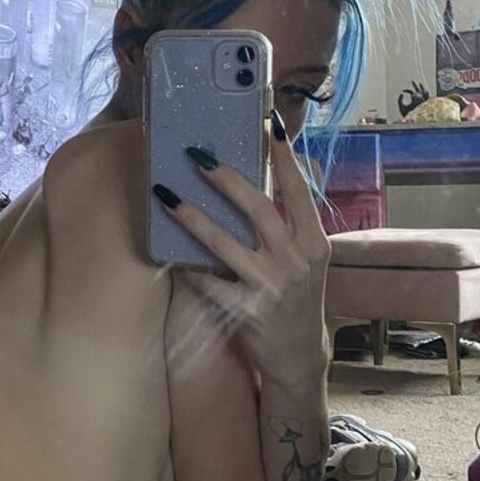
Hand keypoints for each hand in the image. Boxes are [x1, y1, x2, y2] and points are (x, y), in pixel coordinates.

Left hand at [153, 111, 330, 389]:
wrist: (299, 356)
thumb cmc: (296, 297)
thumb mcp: (305, 260)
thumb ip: (287, 225)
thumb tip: (256, 178)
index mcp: (314, 243)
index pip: (299, 192)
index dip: (284, 158)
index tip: (269, 124)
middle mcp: (296, 262)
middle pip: (258, 209)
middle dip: (225, 179)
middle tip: (195, 156)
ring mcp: (272, 288)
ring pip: (224, 244)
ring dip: (191, 217)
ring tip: (165, 196)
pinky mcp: (248, 312)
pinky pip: (208, 283)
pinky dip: (187, 267)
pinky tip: (165, 253)